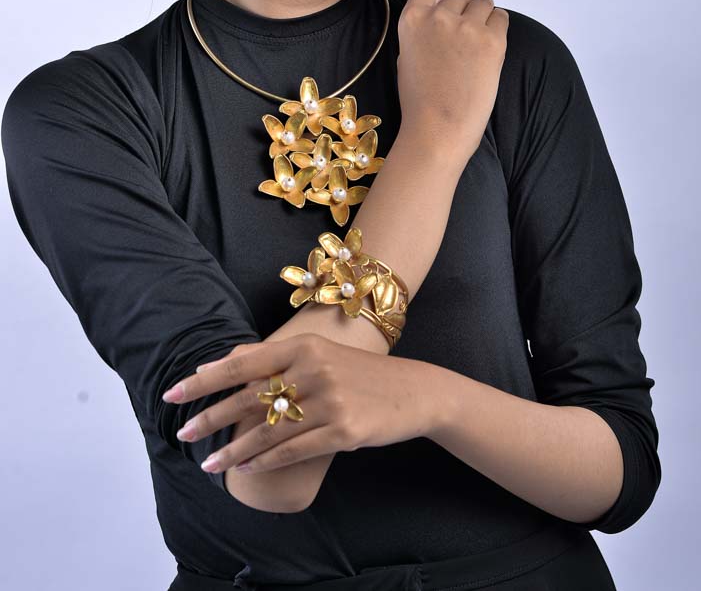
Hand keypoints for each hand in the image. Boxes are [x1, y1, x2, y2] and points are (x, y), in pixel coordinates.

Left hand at [162, 333, 441, 475]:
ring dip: (233, 450)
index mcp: (303, 345)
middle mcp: (313, 369)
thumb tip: (226, 359)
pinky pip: (293, 450)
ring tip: (209, 464)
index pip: (243, 362)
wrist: (412, 391)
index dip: (207, 378)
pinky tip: (246, 467)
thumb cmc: (358, 373)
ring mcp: (329, 401)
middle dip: (211, 417)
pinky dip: (265, 461)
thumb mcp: (319, 353)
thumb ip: (274, 356)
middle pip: (249, 396)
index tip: (176, 392)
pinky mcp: (343, 430)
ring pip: (268, 430)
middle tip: (183, 433)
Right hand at [397, 0, 509, 161]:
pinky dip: (498, 28)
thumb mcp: (410, 54)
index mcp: (412, 19)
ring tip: (478, 44)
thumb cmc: (420, 98)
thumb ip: (426, 23)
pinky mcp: (491, 40)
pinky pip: (501, 18)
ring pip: (484, 2)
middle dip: (466, 8)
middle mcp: (438, 16)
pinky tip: (490, 48)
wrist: (438, 128)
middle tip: (466, 35)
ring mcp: (466, 26)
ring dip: (484, 16)